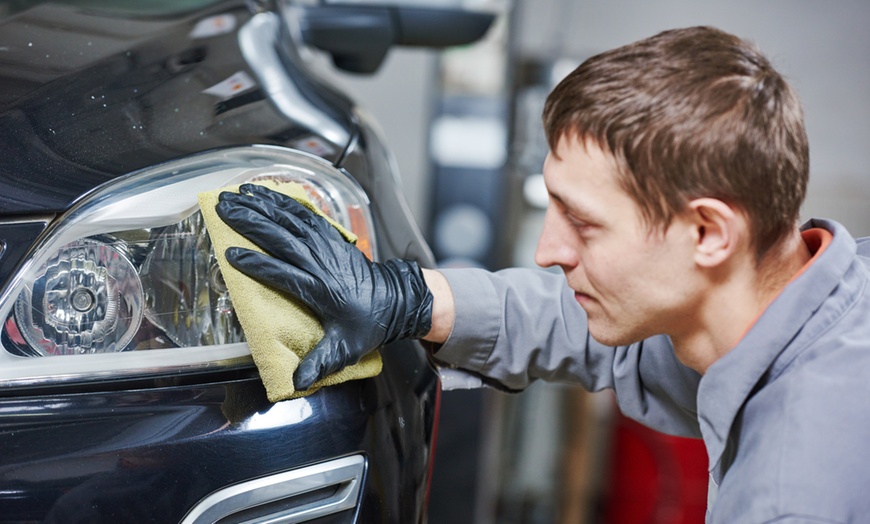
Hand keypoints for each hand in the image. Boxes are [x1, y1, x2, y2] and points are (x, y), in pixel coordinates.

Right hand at [215, 184, 432, 389]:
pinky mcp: (331, 236)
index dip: (257, 264)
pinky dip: (283, 201)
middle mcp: (321, 263)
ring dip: (262, 204)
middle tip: (222, 208)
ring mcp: (326, 246)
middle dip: (250, 221)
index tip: (230, 255)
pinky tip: (263, 192)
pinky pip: (305, 214)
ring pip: (290, 220)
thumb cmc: (367, 325)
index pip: (283, 273)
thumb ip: (320, 363)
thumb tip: (297, 382)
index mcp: (319, 290)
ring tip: (235, 194)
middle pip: (282, 237)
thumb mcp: (345, 349)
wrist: (396, 301)